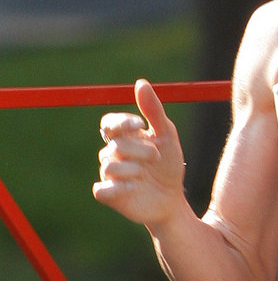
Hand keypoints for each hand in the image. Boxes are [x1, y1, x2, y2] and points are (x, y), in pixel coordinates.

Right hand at [93, 79, 185, 226]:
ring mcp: (108, 175)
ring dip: (135, 169)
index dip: (120, 122)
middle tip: (157, 157)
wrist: (173, 198)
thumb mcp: (166, 135)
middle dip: (140, 150)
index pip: (109, 123)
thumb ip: (153, 110)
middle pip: (115, 144)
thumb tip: (141, 83)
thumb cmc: (169, 165)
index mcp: (124, 137)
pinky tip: (135, 187)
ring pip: (110, 165)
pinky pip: (101, 189)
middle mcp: (112, 154)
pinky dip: (120, 188)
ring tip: (147, 174)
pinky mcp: (108, 195)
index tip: (140, 125)